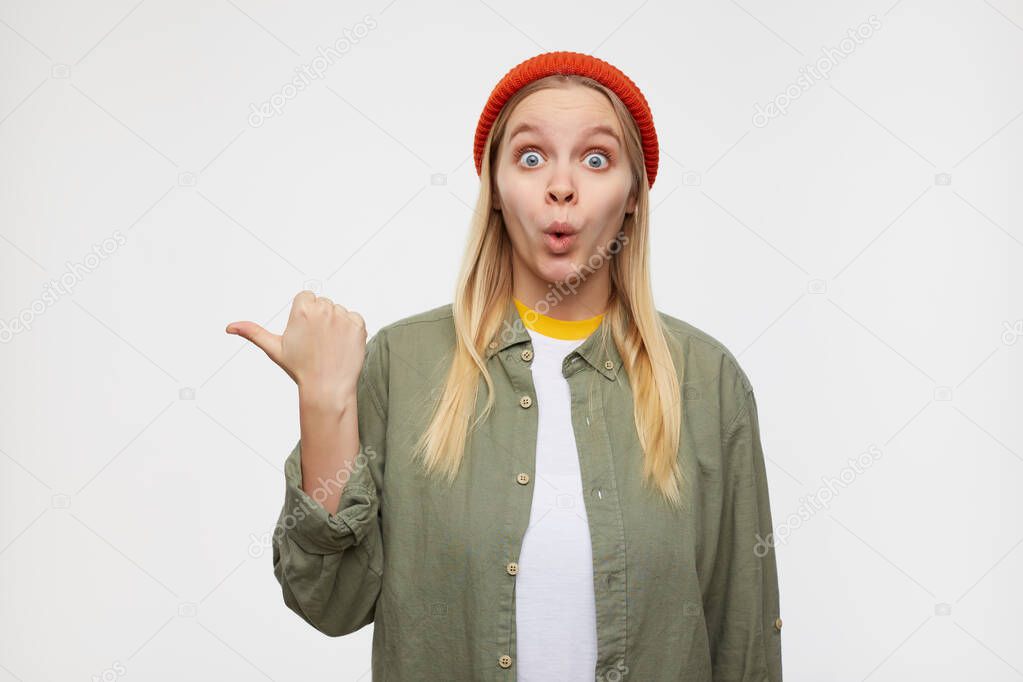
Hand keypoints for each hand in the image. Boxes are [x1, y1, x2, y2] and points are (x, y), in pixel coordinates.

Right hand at [226, 291, 366, 404]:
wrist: (328, 388)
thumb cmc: (300, 369)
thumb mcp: (274, 349)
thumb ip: (253, 333)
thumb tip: (230, 328)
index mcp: (302, 309)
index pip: (306, 297)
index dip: (304, 315)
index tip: (304, 333)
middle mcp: (324, 309)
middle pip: (322, 303)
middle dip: (320, 318)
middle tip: (316, 342)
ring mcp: (343, 317)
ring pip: (339, 311)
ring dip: (336, 324)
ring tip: (328, 346)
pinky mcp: (358, 325)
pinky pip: (354, 319)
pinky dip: (350, 330)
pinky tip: (341, 346)